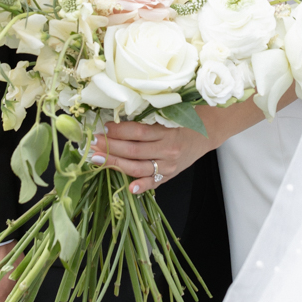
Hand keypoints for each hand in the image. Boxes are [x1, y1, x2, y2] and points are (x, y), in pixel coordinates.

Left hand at [91, 119, 213, 196]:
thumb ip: (150, 116)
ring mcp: (169, 165)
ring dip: (116, 164)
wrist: (208, 132)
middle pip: (134, 150)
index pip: (138, 133)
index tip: (104, 127)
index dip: (119, 131)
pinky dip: (141, 186)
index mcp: (167, 131)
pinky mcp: (169, 175)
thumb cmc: (186, 118)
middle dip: (111, 147)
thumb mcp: (171, 113)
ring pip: (139, 167)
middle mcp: (168, 150)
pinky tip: (129, 188)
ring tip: (98, 159)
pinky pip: (153, 183)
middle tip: (93, 143)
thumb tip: (120, 115)